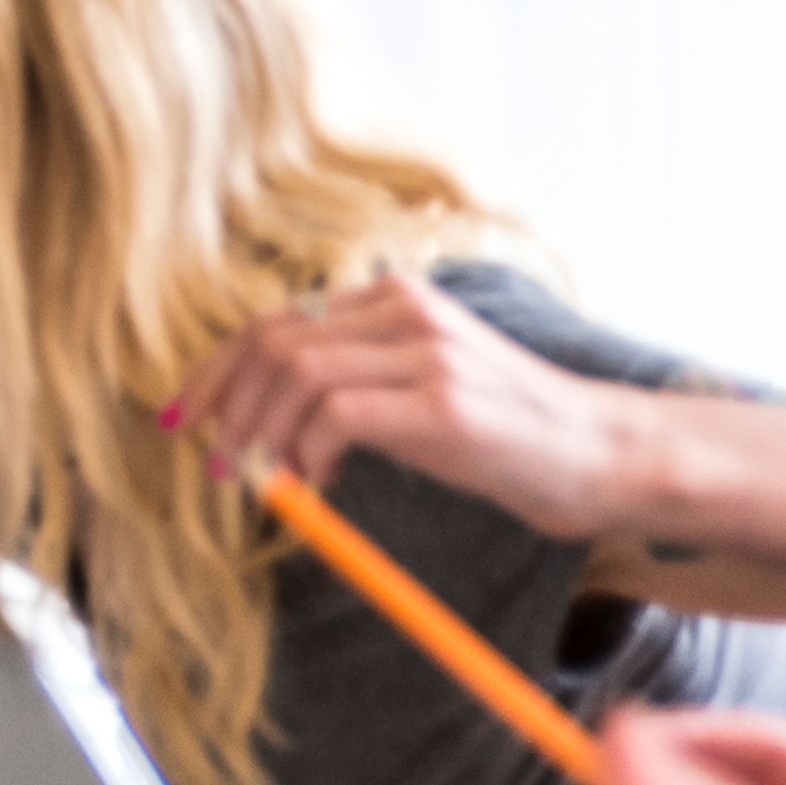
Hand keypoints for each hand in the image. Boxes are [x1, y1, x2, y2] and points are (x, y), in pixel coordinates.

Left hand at [162, 272, 653, 539]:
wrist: (598, 454)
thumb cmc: (504, 434)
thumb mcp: (418, 391)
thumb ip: (351, 386)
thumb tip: (258, 423)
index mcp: (394, 300)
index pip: (276, 320)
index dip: (220, 369)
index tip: (187, 416)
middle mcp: (406, 310)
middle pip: (273, 340)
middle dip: (226, 403)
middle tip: (213, 461)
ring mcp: (428, 351)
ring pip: (297, 372)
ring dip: (260, 432)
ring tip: (261, 480)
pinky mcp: (443, 402)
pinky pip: (337, 414)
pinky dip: (307, 450)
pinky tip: (317, 483)